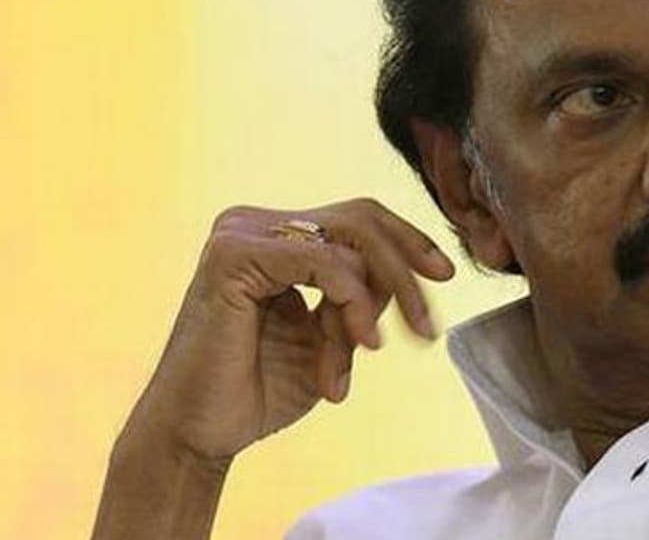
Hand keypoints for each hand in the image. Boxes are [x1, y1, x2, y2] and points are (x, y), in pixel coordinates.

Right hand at [126, 198, 454, 462]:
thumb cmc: (258, 391)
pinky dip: (352, 302)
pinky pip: (324, 262)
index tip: (444, 276)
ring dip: (372, 303)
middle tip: (428, 322)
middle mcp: (255, 224)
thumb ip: (362, 296)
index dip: (409, 241)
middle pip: (362, 218)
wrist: (199, 436)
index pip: (359, 218)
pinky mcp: (233, 254)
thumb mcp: (332, 336)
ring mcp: (241, 233)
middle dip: (406, 265)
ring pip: (351, 239)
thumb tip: (407, 269)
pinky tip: (359, 343)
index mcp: (275, 236)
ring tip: (368, 351)